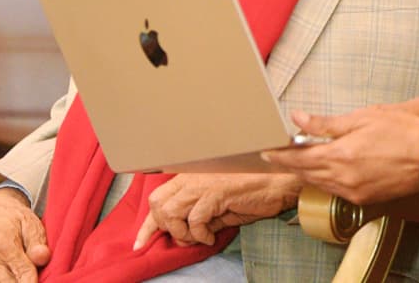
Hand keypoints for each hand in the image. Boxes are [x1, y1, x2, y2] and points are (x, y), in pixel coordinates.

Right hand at [0, 187, 49, 282]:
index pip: (22, 272)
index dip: (33, 281)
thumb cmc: (14, 220)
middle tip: (36, 276)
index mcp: (3, 245)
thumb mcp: (31, 224)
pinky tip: (13, 276)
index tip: (44, 282)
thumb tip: (43, 258)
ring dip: (15, 282)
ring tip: (24, 274)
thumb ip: (37, 242)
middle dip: (25, 282)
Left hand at [133, 173, 301, 249]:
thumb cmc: (253, 193)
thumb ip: (199, 217)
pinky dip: (200, 234)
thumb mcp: (220, 208)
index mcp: (193, 176)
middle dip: (164, 227)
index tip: (140, 242)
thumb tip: (183, 236)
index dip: (147, 224)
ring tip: (200, 236)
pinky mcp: (215, 192)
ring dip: (183, 232)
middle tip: (181, 238)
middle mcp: (194, 176)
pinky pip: (194, 220)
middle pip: (158, 203)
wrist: (278, 184)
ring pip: (172, 212)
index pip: (158, 198)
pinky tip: (211, 236)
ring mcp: (203, 183)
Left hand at [260, 106, 418, 204]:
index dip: (280, 154)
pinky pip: (336, 191)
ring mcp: (354, 192)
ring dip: (307, 172)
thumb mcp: (364, 117)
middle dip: (290, 164)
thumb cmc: (404, 131)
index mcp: (341, 155)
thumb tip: (298, 118)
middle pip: (306, 173)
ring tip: (299, 160)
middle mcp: (343, 178)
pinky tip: (326, 170)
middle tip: (277, 154)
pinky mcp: (365, 198)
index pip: (299, 158)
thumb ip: (327, 122)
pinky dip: (325, 180)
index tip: (266, 149)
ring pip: (319, 183)